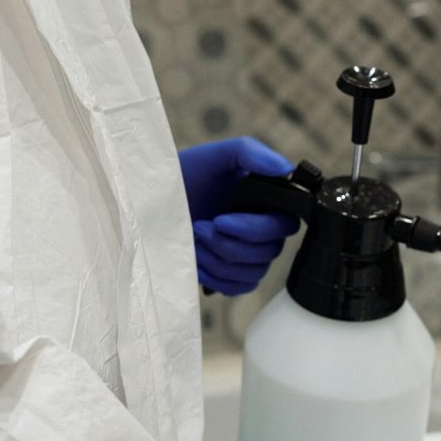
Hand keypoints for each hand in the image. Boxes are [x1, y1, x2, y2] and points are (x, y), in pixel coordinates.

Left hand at [178, 136, 300, 295]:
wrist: (154, 200)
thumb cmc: (187, 175)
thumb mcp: (217, 155)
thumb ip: (252, 153)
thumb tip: (286, 170)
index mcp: (268, 204)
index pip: (285, 226)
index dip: (255, 229)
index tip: (220, 220)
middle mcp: (265, 232)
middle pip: (269, 252)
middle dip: (228, 244)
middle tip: (199, 227)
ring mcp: (250, 256)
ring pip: (254, 272)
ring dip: (218, 260)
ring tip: (194, 241)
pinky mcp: (233, 276)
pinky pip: (239, 287)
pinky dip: (216, 277)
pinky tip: (197, 260)